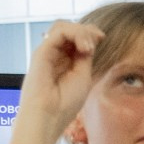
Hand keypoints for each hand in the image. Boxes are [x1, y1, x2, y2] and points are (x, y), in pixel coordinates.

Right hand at [8, 21, 103, 143]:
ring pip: (63, 26)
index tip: (102, 38)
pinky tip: (84, 48)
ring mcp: (47, 52)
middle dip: (87, 30)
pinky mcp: (41, 52)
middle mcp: (54, 54)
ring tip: (89, 47)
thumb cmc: (65, 103)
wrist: (48, 117)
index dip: (90, 33)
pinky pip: (58, 32)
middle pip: (69, 28)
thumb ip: (85, 56)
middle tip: (98, 39)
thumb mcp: (83, 76)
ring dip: (81, 32)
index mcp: (65, 61)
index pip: (76, 37)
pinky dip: (75, 34)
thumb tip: (91, 38)